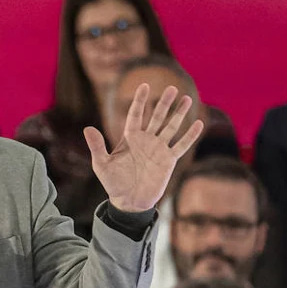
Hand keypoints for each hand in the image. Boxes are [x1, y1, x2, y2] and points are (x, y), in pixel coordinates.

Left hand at [84, 83, 204, 211]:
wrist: (129, 202)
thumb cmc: (113, 183)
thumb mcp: (101, 164)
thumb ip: (96, 146)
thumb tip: (87, 128)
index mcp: (130, 138)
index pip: (136, 114)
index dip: (140, 100)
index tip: (144, 85)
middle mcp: (146, 140)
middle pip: (157, 117)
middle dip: (164, 103)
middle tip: (171, 87)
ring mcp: (159, 149)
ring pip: (171, 127)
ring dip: (179, 114)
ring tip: (187, 99)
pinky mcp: (168, 160)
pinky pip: (181, 145)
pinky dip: (190, 135)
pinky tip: (199, 123)